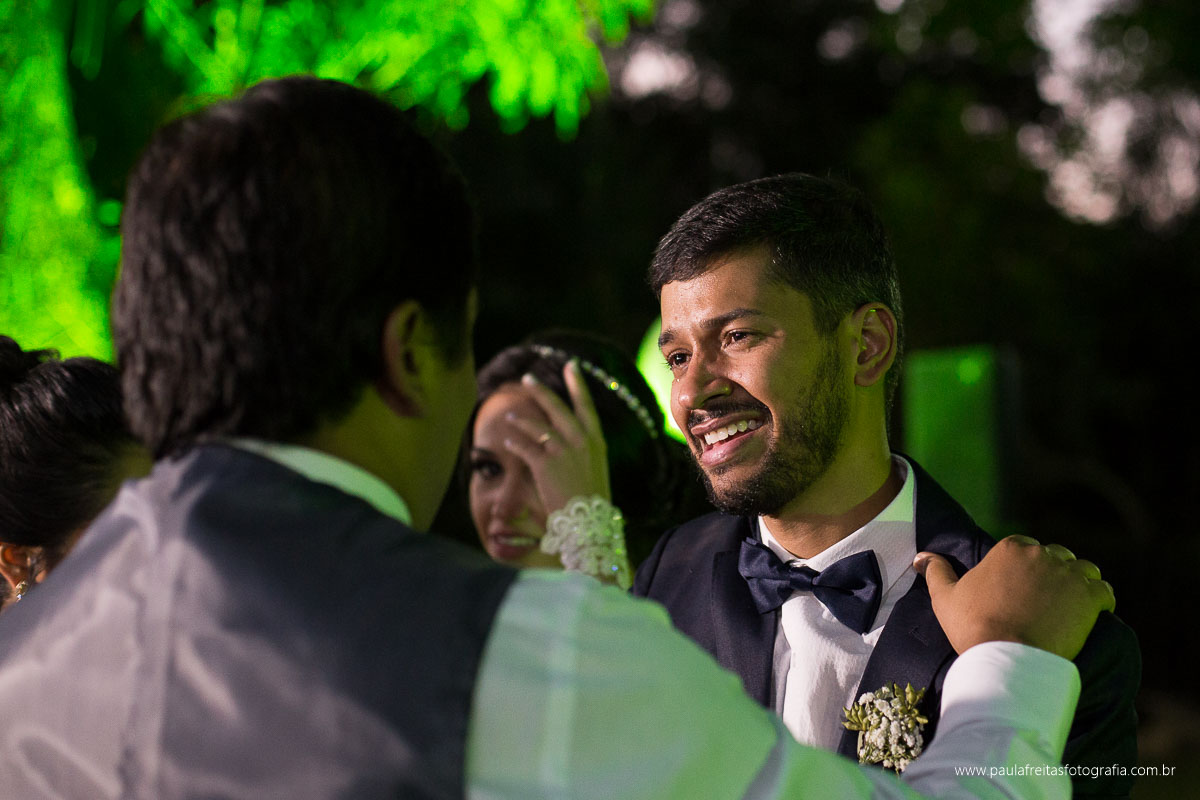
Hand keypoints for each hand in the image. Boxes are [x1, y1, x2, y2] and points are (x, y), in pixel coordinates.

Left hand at [499, 360, 611, 513]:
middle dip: (541, 391)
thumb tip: (569, 439)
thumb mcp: (595, 470)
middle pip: (558, 408)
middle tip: (528, 378)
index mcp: (596, 442)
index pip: (586, 406)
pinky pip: (525, 447)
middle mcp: (581, 442)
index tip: (571, 366)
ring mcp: (563, 452)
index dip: (577, 385)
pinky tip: (506, 440)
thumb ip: (583, 451)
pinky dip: (515, 442)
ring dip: (521, 419)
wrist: (588, 524)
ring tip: (510, 415)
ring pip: (538, 426)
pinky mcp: (545, 465)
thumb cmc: (591, 501)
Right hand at [915, 535, 1114, 659]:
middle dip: (1052, 572)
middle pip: (1056, 556)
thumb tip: (921, 557)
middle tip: (1043, 600)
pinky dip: (1099, 600)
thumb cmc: (974, 626)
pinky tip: (1090, 614)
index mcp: (1010, 548)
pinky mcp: (1090, 598)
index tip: (1020, 588)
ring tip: (1068, 605)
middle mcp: (1042, 555)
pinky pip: (1103, 590)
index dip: (1023, 567)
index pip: (1024, 547)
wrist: (1007, 657)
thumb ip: (936, 571)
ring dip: (1078, 583)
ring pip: (1083, 570)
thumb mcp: (946, 598)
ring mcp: (1068, 575)